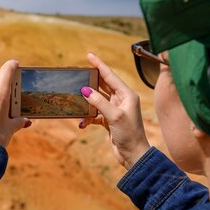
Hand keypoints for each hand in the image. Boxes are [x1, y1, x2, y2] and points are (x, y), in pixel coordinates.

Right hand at [79, 52, 149, 169]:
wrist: (133, 154)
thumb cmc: (129, 134)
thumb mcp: (114, 116)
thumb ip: (99, 102)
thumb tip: (85, 91)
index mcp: (127, 95)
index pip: (110, 76)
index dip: (99, 65)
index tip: (89, 55)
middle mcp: (121, 100)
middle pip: (103, 85)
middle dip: (91, 80)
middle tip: (79, 73)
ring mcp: (115, 110)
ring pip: (97, 99)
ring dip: (87, 102)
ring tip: (76, 98)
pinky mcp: (109, 120)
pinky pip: (95, 113)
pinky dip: (88, 117)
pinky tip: (82, 123)